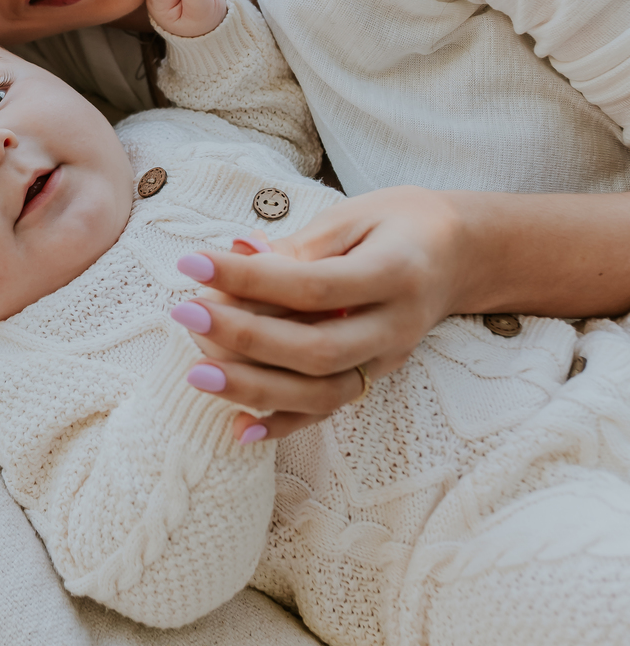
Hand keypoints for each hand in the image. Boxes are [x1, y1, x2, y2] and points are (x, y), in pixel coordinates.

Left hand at [170, 187, 467, 442]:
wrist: (461, 254)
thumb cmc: (401, 223)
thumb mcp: (355, 216)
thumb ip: (301, 245)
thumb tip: (238, 256)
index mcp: (396, 273)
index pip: (312, 285)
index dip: (248, 278)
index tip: (192, 262)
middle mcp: (397, 326)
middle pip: (317, 349)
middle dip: (245, 338)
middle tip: (185, 315)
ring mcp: (389, 360)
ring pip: (322, 392)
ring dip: (256, 389)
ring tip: (197, 374)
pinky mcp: (376, 379)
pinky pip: (329, 411)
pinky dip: (284, 425)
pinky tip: (238, 430)